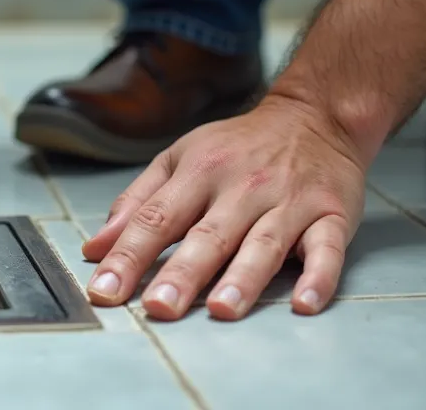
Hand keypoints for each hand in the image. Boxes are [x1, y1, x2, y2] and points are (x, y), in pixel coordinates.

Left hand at [81, 95, 366, 319]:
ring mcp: (289, 202)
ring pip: (264, 244)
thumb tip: (95, 249)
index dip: (128, 255)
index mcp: (198, 172)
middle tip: (159, 307)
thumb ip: (137, 203)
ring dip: (244, 278)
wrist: (315, 116)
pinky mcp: (331, 215)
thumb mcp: (180, 159)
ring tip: (222, 309)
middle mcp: (242, 188)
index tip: (104, 291)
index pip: (155, 219)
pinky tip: (305, 303)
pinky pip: (326, 249)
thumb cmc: (239, 147)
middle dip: (182, 273)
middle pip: (208, 235)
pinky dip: (319, 277)